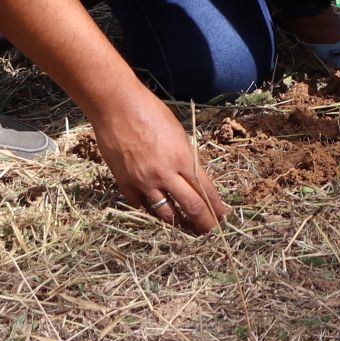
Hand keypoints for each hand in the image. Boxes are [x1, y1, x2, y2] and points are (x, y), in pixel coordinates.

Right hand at [93, 91, 230, 234]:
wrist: (116, 106)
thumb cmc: (150, 111)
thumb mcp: (178, 133)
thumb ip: (186, 158)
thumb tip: (193, 176)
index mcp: (183, 158)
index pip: (206, 192)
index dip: (216, 208)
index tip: (223, 217)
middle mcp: (165, 174)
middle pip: (191, 208)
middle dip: (204, 224)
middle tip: (209, 233)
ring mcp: (144, 182)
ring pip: (165, 214)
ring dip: (177, 223)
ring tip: (184, 229)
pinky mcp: (125, 184)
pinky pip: (141, 206)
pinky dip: (150, 210)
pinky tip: (156, 212)